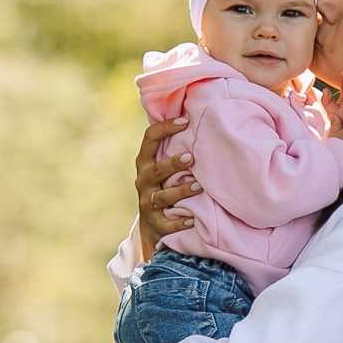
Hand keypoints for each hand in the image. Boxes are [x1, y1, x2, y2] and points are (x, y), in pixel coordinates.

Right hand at [134, 115, 195, 248]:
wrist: (153, 227)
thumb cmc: (165, 186)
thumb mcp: (164, 167)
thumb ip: (174, 147)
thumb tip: (197, 115)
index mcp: (145, 163)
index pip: (150, 139)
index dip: (165, 128)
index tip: (185, 121)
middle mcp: (144, 181)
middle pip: (156, 170)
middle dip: (172, 164)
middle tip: (191, 157)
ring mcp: (148, 203)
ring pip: (162, 197)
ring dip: (181, 191)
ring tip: (199, 186)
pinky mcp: (156, 224)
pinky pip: (167, 224)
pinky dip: (179, 222)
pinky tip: (193, 219)